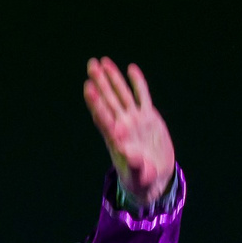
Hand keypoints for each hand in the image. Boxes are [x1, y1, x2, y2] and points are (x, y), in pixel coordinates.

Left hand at [81, 57, 175, 204]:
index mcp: (116, 139)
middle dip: (100, 82)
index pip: (103, 116)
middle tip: (91, 64)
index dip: (95, 102)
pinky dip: (137, 83)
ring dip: (113, 78)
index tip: (87, 87)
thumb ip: (133, 163)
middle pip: (109, 100)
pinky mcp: (149, 118)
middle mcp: (123, 126)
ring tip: (104, 62)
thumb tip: (125, 150)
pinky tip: (131, 69)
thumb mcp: (138, 175)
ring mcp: (135, 120)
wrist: (154, 179)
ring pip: (122, 94)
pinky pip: (142, 96)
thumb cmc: (141, 181)